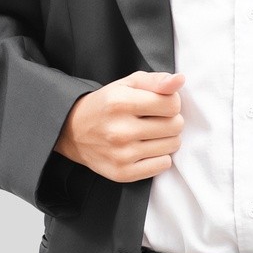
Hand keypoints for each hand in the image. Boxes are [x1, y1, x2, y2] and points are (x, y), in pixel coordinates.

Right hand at [55, 70, 185, 182]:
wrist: (72, 132)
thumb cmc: (106, 105)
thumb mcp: (127, 85)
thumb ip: (156, 80)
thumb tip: (180, 80)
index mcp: (120, 102)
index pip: (172, 104)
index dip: (171, 103)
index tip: (160, 104)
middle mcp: (120, 130)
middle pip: (175, 126)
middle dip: (170, 121)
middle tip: (155, 120)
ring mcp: (121, 154)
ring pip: (172, 146)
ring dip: (166, 139)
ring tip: (150, 134)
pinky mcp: (123, 173)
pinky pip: (163, 165)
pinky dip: (160, 157)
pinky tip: (146, 149)